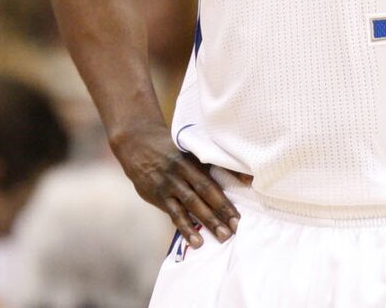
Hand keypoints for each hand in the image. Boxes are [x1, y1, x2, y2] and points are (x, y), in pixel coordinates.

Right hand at [111, 122, 239, 248]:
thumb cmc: (172, 148)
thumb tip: (246, 177)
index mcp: (194, 157)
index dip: (231, 183)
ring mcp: (169, 184)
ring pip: (191, 204)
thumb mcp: (192, 149)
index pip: (215, 172)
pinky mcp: (159, 196)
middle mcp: (182, 170)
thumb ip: (216, 162)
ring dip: (208, 221)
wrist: (138, 144)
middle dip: (222, 209)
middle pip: (205, 191)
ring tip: (222, 236)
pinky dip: (186, 228)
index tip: (247, 195)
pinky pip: (174, 214)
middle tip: (237, 226)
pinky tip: (196, 241)